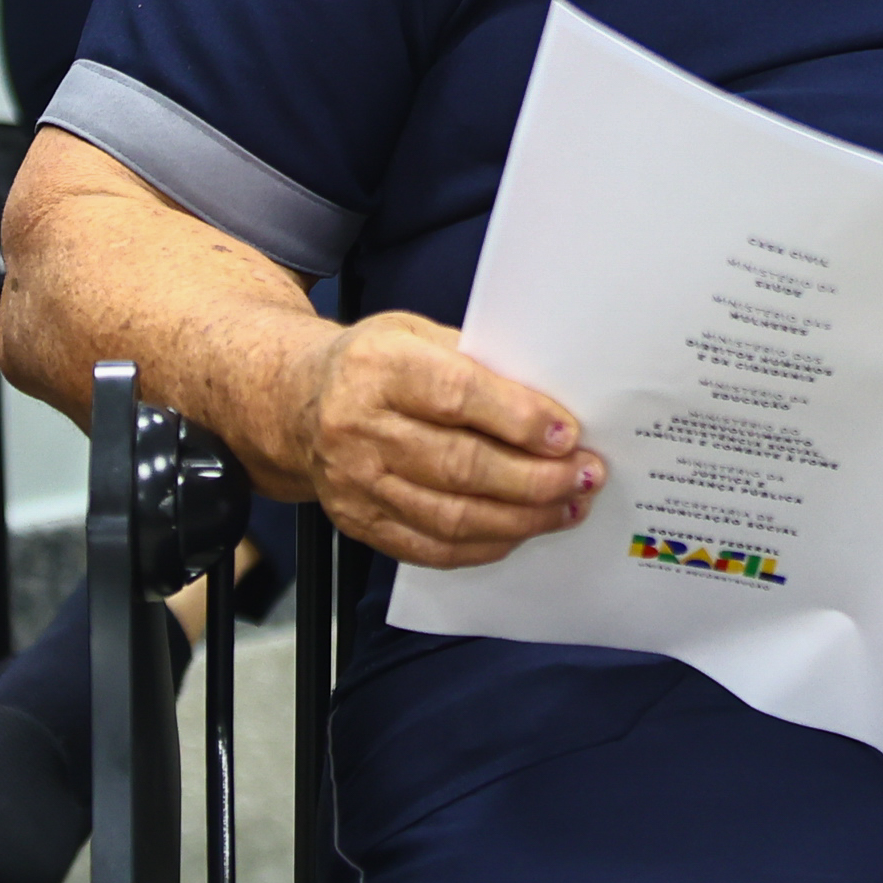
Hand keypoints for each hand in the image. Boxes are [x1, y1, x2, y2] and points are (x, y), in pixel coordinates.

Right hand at [267, 314, 599, 568]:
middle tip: (585, 476)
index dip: (518, 419)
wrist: (297, 404)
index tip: (568, 434)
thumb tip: (549, 407)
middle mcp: (358, 428)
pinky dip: (486, 544)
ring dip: (522, 517)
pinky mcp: (359, 523)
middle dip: (536, 478)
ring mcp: (356, 483)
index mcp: (378, 367)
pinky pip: (432, 547)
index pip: (457, 396)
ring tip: (567, 507)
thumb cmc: (374, 365)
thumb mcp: (416, 335)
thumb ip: (475, 364)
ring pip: (452, 515)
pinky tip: (521, 530)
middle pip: (461, 465)